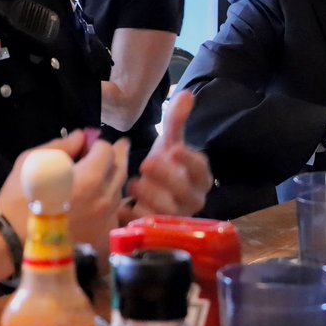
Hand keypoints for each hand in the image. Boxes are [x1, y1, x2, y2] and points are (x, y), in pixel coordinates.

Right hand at [0, 131, 127, 253]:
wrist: (13, 236)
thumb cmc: (21, 195)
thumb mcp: (35, 159)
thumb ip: (63, 145)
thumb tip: (81, 137)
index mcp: (90, 177)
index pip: (107, 151)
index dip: (98, 143)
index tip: (89, 143)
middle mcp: (104, 198)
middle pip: (120, 170)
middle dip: (118, 155)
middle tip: (120, 145)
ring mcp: (103, 219)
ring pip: (118, 192)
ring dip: (114, 178)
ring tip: (109, 170)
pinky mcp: (98, 234)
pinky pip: (112, 212)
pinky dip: (110, 200)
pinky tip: (103, 195)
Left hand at [128, 93, 211, 218]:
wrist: (150, 195)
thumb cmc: (164, 166)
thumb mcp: (169, 142)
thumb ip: (177, 120)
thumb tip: (186, 94)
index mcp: (201, 177)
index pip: (200, 169)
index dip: (188, 159)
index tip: (174, 149)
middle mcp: (195, 199)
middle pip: (183, 190)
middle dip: (165, 176)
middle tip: (146, 164)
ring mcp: (179, 217)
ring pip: (167, 209)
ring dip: (148, 194)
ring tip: (133, 184)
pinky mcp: (160, 231)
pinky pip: (149, 224)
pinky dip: (135, 213)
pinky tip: (124, 205)